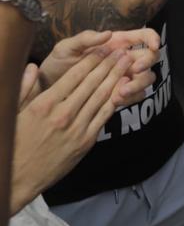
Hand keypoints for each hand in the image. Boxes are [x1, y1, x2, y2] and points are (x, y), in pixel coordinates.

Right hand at [10, 51, 131, 214]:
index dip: (92, 59)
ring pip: (102, 97)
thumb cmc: (15, 142)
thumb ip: (23, 88)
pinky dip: (116, 100)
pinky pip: (104, 116)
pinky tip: (124, 88)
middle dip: (110, 64)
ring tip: (128, 64)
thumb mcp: (13, 113)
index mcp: (44, 104)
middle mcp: (63, 114)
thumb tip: (30, 66)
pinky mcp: (86, 141)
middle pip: (92, 83)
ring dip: (117, 78)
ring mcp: (77, 128)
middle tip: (123, 51)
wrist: (18, 177)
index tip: (103, 48)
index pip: (74, 76)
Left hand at [38, 29, 159, 107]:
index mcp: (117, 42)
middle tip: (133, 71)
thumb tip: (108, 34)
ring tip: (120, 92)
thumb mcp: (66, 47)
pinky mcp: (120, 93)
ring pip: (146, 78)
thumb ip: (85, 39)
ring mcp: (124, 76)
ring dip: (138, 84)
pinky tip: (116, 100)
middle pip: (150, 58)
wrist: (49, 87)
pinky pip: (136, 95)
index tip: (154, 46)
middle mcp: (125, 58)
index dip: (153, 38)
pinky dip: (131, 98)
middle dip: (146, 65)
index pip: (144, 36)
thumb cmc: (58, 63)